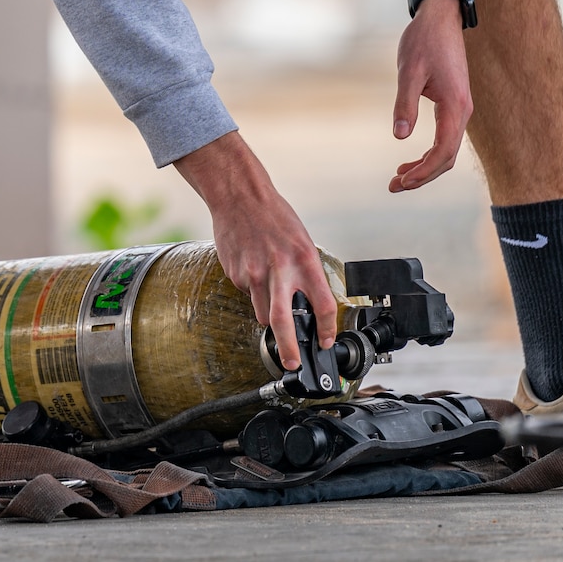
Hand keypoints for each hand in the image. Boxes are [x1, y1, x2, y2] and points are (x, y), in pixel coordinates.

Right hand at [175, 132, 335, 372]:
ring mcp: (253, 273)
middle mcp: (279, 270)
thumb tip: (306, 303)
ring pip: (262, 312)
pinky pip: (247, 293)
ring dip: (268, 314)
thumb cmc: (274, 217)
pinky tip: (253, 267)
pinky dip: (253, 289)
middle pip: (283, 321)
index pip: (321, 305)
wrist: (239, 197)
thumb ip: (305, 273)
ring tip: (269, 290)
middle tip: (292, 364)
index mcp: (304, 260)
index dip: (326, 329)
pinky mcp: (235, 274)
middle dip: (288, 349)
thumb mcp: (302, 242)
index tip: (326, 340)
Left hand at [391, 0, 472, 192]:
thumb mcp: (409, 71)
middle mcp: (462, 111)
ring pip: (447, 149)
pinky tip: (409, 157)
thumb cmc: (424, 41)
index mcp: (455, 106)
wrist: (440, 18)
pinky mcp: (453, 104)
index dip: (424, 171)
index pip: (444, 151)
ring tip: (398, 178)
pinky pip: (445, 137)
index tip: (401, 182)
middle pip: (447, 157)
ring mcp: (460, 109)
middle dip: (423, 176)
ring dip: (425, 167)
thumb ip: (405, 104)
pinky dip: (428, 152)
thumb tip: (400, 136)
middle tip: (393, 187)